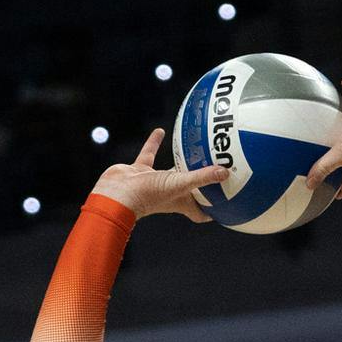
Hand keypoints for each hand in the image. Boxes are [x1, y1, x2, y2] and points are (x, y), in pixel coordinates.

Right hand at [90, 129, 225, 221]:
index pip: (198, 212)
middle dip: (200, 180)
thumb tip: (225, 173)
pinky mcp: (139, 170)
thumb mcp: (180, 184)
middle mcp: (169, 192)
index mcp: (180, 202)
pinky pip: (149, 154)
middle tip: (214, 167)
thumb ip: (202, 177)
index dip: (210, 211)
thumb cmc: (148, 196)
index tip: (224, 205)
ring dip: (180, 159)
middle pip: (188, 189)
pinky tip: (161, 130)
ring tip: (192, 146)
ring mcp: (154, 181)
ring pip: (170, 169)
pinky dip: (154, 142)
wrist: (116, 194)